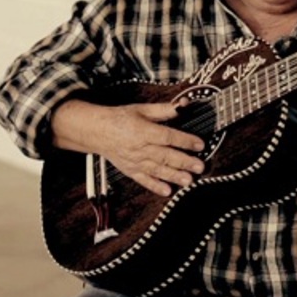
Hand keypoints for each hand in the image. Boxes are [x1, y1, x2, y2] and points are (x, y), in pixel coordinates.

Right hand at [52, 100, 205, 196]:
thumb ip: (163, 110)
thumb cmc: (120, 119)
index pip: (168, 136)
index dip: (185, 141)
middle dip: (184, 162)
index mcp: (143, 131)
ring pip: (157, 170)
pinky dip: (155, 186)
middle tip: (200, 167)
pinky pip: (144, 180)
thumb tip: (182, 105)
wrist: (96, 132)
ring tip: (189, 181)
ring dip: (174, 176)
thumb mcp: (141, 109)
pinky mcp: (130, 170)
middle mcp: (139, 148)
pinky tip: (167, 191)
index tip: (200, 144)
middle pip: (165, 156)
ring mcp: (134, 161)